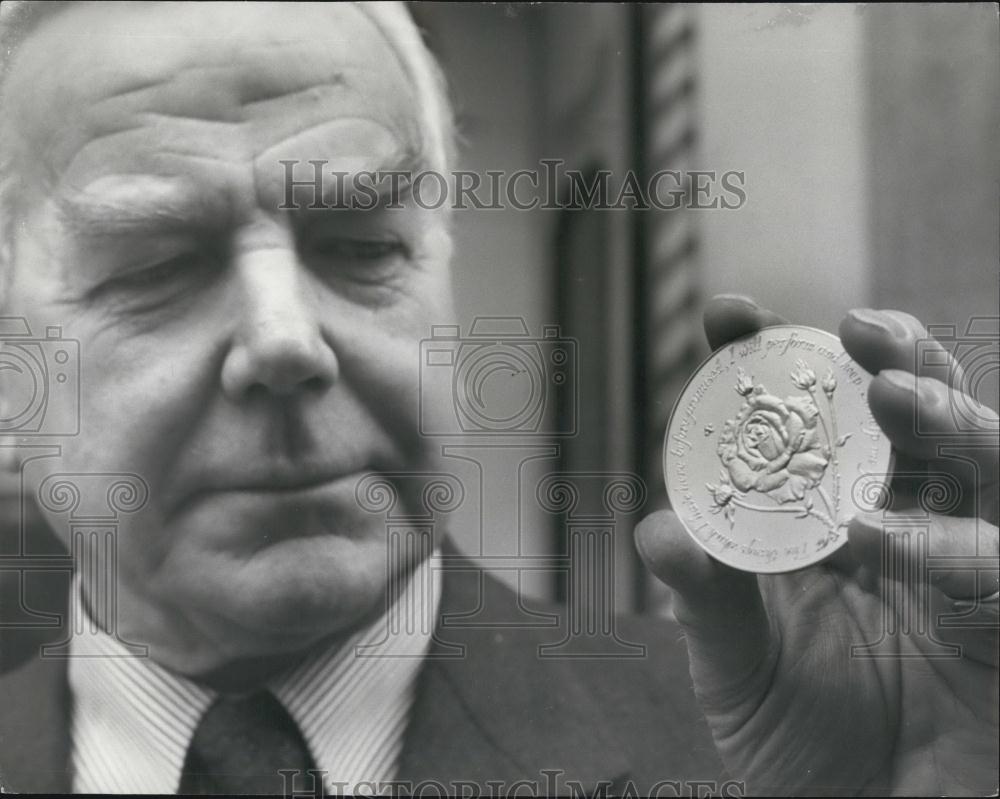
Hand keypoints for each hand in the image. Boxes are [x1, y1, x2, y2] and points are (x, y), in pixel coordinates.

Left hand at [636, 295, 998, 794]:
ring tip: (890, 395)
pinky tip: (876, 537)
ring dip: (946, 414)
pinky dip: (943, 542)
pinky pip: (996, 560)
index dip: (774, 358)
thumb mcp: (734, 663)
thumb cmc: (797, 742)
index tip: (731, 314)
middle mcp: (900, 518)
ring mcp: (962, 560)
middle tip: (852, 327)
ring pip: (984, 457)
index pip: (807, 415)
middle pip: (912, 411)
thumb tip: (660, 532)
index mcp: (824, 512)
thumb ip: (704, 597)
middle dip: (890, 356)